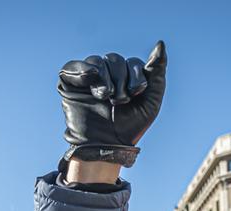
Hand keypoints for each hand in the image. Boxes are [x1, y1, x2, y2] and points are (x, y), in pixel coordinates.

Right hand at [57, 40, 166, 166]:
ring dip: (104, 77)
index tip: (136, 93)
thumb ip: (156, 71)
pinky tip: (90, 76)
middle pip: (114, 59)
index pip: (132, 62)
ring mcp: (88, 78)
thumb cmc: (130, 126)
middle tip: (120, 100)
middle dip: (120, 78)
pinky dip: (81, 69)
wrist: (107, 146)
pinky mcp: (70, 84)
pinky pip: (72, 66)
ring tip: (105, 97)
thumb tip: (161, 44)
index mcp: (126, 78)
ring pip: (96, 61)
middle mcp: (107, 75)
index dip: (135, 75)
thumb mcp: (151, 99)